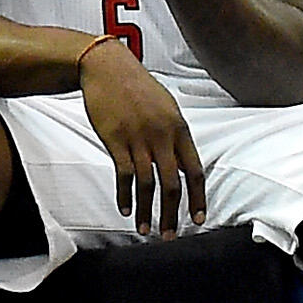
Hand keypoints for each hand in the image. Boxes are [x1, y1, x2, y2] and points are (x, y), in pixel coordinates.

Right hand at [77, 38, 206, 236]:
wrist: (105, 67)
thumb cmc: (135, 85)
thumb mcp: (165, 106)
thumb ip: (173, 134)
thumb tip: (179, 161)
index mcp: (179, 128)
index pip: (194, 171)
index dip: (197, 198)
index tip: (197, 219)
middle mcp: (162, 136)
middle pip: (172, 184)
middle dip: (172, 214)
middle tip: (170, 235)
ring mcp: (138, 138)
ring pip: (148, 184)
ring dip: (147, 211)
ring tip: (145, 229)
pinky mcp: (115, 140)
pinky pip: (124, 174)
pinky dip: (125, 195)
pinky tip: (125, 209)